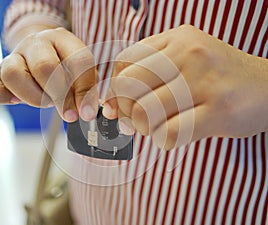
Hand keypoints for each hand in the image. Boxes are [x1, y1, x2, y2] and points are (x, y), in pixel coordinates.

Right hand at [0, 27, 98, 121]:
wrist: (42, 53)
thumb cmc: (64, 67)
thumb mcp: (83, 74)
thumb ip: (88, 90)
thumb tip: (87, 111)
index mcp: (62, 39)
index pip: (78, 61)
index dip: (85, 90)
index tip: (86, 113)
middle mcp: (36, 43)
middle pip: (45, 67)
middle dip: (60, 97)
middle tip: (69, 113)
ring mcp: (14, 55)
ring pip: (14, 75)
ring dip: (33, 97)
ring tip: (45, 102)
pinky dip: (1, 95)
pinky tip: (16, 100)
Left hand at [103, 25, 267, 149]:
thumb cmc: (216, 77)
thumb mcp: (184, 60)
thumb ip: (148, 74)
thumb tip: (111, 105)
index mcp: (177, 38)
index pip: (123, 63)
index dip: (115, 89)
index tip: (122, 105)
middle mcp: (189, 54)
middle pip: (128, 87)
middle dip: (126, 111)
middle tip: (139, 120)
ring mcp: (204, 81)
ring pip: (144, 113)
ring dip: (145, 129)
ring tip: (160, 127)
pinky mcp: (218, 112)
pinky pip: (169, 134)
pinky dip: (164, 141)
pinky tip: (175, 135)